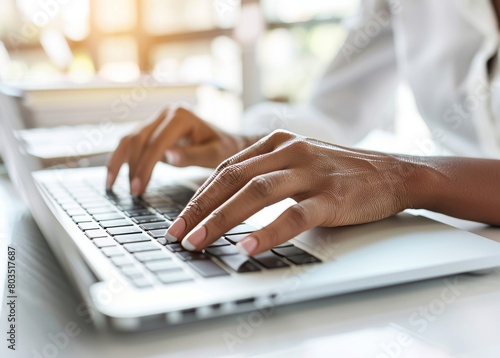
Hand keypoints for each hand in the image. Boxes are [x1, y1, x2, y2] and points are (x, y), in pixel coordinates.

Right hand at [106, 105, 256, 194]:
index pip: (156, 143)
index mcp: (181, 116)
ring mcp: (157, 119)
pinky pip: (131, 142)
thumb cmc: (224, 148)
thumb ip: (192, 156)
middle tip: (133, 192)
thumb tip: (168, 157)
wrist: (227, 141)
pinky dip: (121, 159)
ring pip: (130, 139)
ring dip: (120, 162)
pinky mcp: (152, 129)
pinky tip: (113, 176)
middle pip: (139, 139)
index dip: (145, 166)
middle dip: (133, 167)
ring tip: (113, 185)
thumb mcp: (215, 154)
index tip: (139, 188)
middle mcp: (166, 113)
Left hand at [165, 130, 422, 255]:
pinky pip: (293, 215)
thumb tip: (226, 202)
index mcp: (277, 142)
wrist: (393, 172)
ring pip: (255, 193)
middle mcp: (289, 151)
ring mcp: (311, 171)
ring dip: (222, 219)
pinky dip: (268, 232)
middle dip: (200, 208)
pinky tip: (248, 247)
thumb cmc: (340, 172)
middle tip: (178, 233)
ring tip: (199, 241)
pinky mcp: (331, 196)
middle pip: (233, 179)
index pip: (226, 168)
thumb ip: (265, 174)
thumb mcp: (298, 162)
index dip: (199, 195)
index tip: (181, 219)